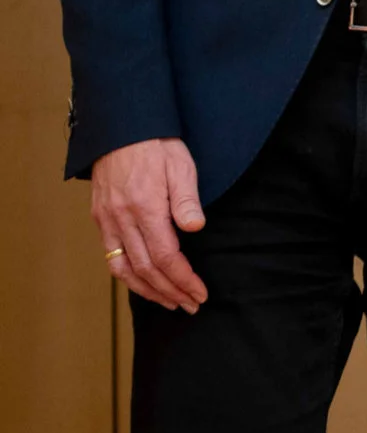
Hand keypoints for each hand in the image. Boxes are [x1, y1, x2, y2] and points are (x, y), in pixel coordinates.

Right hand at [91, 137, 207, 312]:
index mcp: (145, 207)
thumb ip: (187, 199)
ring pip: (124, 268)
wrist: (122, 128)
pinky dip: (128, 275)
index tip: (200, 293)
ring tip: (170, 302)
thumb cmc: (157, 145)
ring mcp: (107, 220)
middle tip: (191, 304)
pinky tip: (144, 283)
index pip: (166, 256)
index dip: (183, 279)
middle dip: (170, 291)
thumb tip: (195, 227)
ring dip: (148, 290)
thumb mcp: (181, 166)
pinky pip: (111, 256)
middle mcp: (122, 219)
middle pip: (146, 269)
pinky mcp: (101, 218)